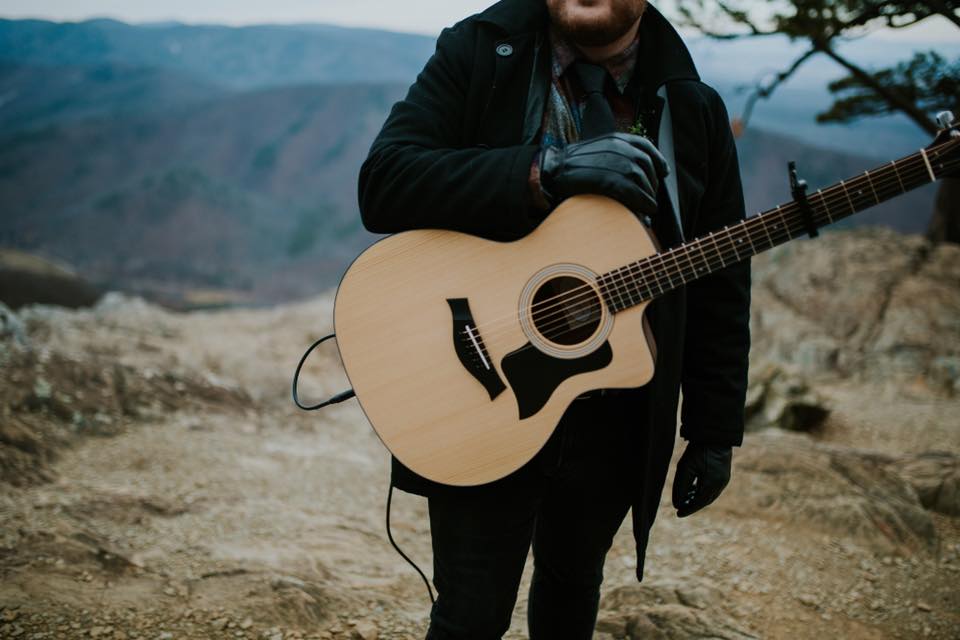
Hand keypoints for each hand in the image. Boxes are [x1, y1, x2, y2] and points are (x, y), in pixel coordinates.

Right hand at [538, 133, 667, 215]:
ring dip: (648, 195)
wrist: (550, 170)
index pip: (644, 144)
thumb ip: (617, 155)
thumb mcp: (598, 151)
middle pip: (646, 163)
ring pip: (640, 177)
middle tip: (651, 197)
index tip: (663, 172)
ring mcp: (609, 161)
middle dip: (653, 182)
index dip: (658, 159)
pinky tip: (646, 210)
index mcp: (614, 138)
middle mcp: (615, 146)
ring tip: (649, 207)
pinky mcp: (603, 177)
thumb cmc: (573, 166)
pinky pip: (630, 190)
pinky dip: (642, 201)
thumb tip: (639, 171)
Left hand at [671, 443, 731, 517]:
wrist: (715, 436)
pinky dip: (702, 491)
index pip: (698, 503)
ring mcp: (723, 479)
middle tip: (680, 509)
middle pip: (704, 501)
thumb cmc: (698, 450)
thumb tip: (677, 504)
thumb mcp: (685, 468)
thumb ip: (681, 487)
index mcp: (712, 484)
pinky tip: (693, 489)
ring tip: (684, 499)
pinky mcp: (724, 474)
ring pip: (709, 495)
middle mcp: (720, 484)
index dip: (688, 509)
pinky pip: (712, 488)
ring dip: (696, 498)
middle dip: (692, 505)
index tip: (678, 514)